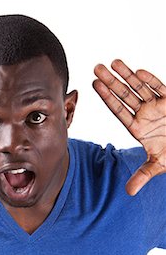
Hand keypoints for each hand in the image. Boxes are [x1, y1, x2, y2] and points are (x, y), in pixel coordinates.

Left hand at [93, 60, 165, 195]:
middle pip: (124, 95)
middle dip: (111, 82)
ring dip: (126, 75)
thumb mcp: (159, 165)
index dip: (107, 98)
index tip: (94, 86)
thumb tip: (129, 192)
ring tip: (112, 62)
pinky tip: (138, 72)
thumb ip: (143, 175)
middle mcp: (145, 114)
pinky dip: (151, 81)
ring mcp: (158, 105)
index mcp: (138, 127)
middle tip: (96, 68)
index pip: (118, 110)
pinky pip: (160, 88)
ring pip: (139, 87)